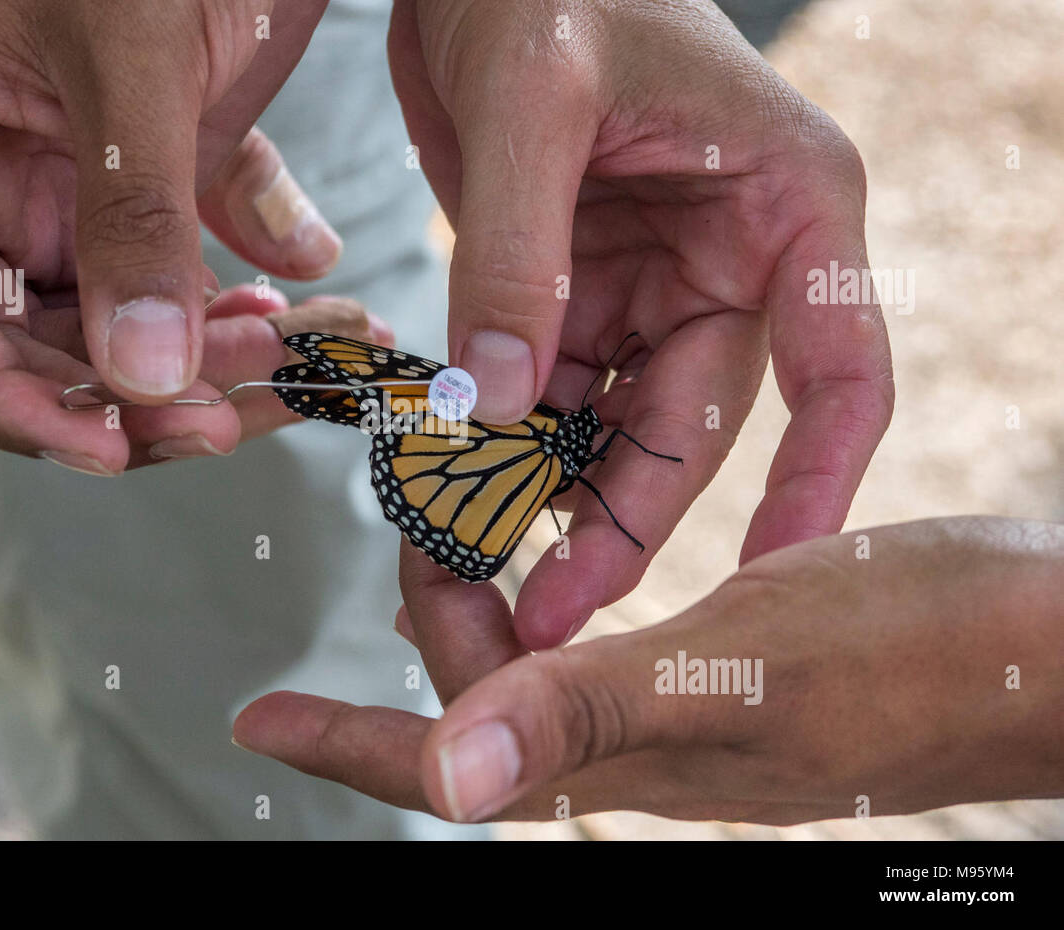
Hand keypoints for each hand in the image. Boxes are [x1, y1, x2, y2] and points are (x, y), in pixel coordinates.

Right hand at [0, 0, 342, 471]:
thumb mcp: (123, 48)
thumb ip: (132, 209)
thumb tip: (146, 375)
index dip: (4, 400)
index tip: (103, 445)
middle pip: (44, 343)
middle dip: (143, 397)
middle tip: (245, 414)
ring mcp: (82, 187)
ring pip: (133, 320)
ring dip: (218, 357)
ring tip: (307, 357)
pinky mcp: (162, 171)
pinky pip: (200, 257)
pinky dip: (258, 290)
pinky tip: (314, 295)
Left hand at [235, 517, 1063, 822]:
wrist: (1040, 643)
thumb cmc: (909, 660)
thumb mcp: (737, 678)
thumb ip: (585, 720)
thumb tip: (443, 788)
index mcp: (625, 756)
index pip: (452, 768)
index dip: (350, 747)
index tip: (256, 720)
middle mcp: (641, 744)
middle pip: (484, 703)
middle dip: (432, 623)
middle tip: (410, 523)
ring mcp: (686, 707)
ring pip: (540, 664)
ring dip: (488, 600)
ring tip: (456, 520)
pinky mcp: (730, 662)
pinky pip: (606, 632)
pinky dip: (560, 576)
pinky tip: (561, 530)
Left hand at [388, 0, 894, 644]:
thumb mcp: (533, 102)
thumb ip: (516, 255)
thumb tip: (491, 405)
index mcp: (789, 206)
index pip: (839, 368)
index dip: (817, 482)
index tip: (770, 582)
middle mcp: (735, 259)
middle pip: (697, 423)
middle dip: (623, 517)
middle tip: (550, 609)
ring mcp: (655, 284)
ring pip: (618, 423)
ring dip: (553, 493)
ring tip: (480, 562)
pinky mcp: (579, 292)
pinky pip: (552, 391)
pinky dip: (507, 443)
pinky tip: (457, 491)